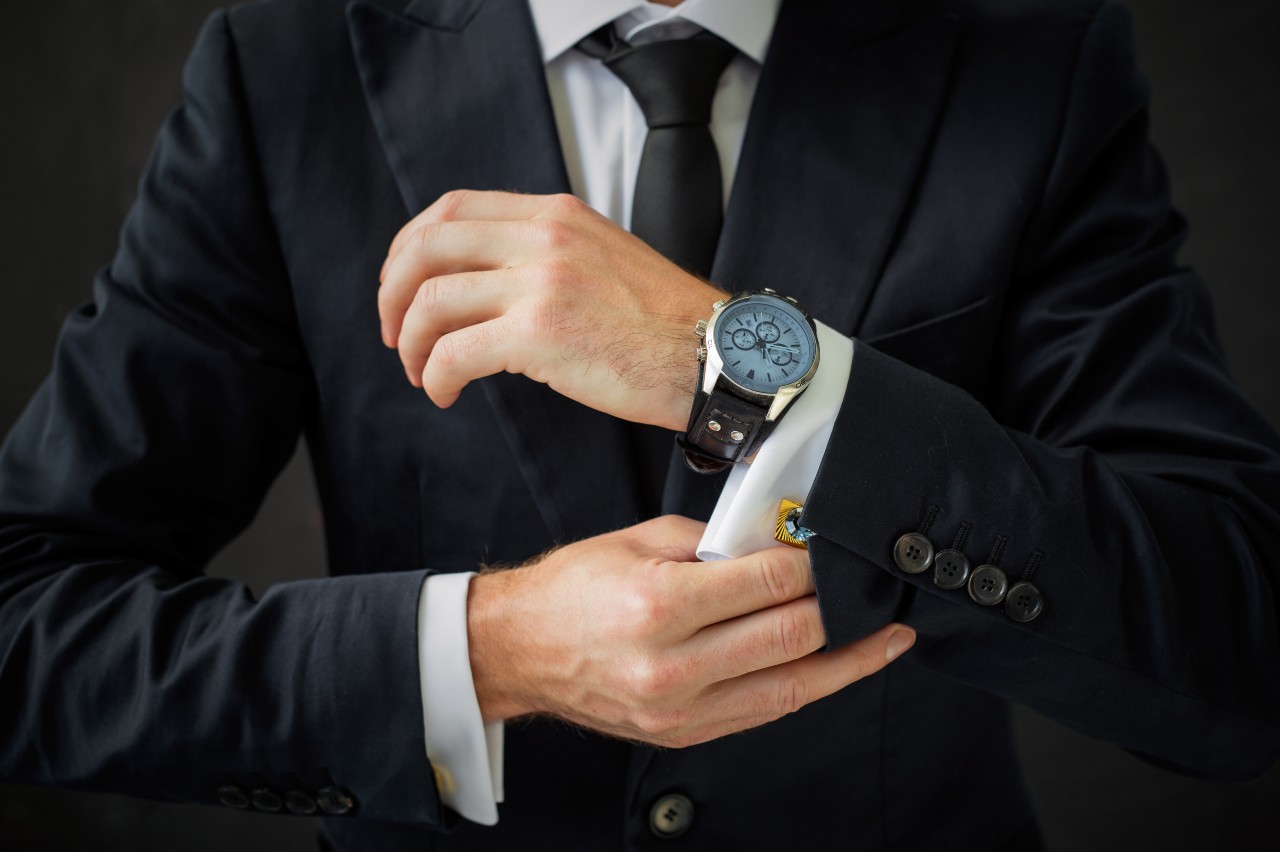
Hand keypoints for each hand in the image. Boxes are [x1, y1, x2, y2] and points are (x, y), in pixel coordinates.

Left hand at [377, 190, 725, 430]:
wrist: (714, 357)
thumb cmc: (663, 325)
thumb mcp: (601, 258)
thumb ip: (545, 254)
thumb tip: (481, 284)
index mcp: (556, 213)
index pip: (452, 208)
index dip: (409, 247)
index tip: (401, 284)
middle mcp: (545, 235)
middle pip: (428, 247)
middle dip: (393, 293)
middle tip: (394, 334)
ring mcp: (542, 281)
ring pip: (432, 302)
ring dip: (412, 343)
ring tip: (421, 373)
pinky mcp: (541, 332)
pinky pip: (455, 352)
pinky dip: (436, 376)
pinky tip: (445, 393)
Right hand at [466, 515, 915, 747]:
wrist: (519, 650)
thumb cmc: (571, 589)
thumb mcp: (638, 541)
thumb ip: (711, 542)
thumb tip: (774, 543)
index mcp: (660, 606)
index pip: (766, 584)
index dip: (808, 564)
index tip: (827, 548)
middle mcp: (674, 665)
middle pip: (790, 636)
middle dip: (835, 605)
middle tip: (863, 583)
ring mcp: (681, 708)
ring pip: (791, 684)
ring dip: (847, 659)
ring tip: (887, 638)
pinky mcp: (685, 732)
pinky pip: (765, 711)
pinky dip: (806, 687)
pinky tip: (834, 668)